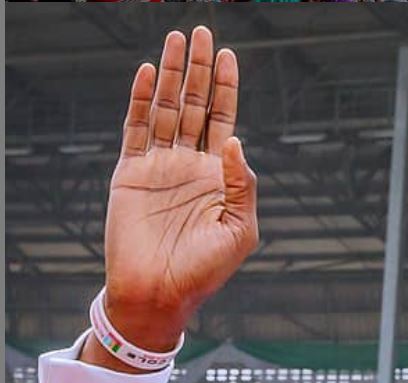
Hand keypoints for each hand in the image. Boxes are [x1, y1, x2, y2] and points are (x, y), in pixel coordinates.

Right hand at [95, 27, 257, 355]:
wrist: (160, 292)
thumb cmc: (206, 270)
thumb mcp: (240, 229)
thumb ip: (242, 185)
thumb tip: (235, 140)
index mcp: (218, 178)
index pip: (224, 122)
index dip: (226, 89)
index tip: (229, 56)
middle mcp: (189, 166)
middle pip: (196, 106)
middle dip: (199, 70)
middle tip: (202, 31)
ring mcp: (159, 166)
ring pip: (167, 109)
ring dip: (172, 75)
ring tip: (177, 40)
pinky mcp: (132, 172)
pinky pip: (137, 128)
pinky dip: (143, 100)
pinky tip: (151, 74)